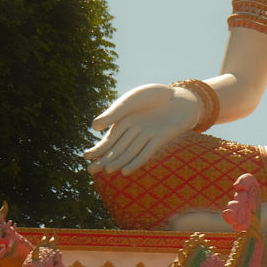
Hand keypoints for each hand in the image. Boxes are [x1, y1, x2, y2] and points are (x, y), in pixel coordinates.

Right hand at [84, 84, 200, 173]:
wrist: (180, 96)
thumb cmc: (154, 95)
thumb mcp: (131, 100)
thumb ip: (114, 113)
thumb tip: (94, 127)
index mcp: (124, 122)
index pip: (109, 140)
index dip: (98, 148)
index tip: (86, 157)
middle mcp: (134, 132)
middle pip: (117, 148)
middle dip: (104, 159)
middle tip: (90, 171)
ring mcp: (146, 136)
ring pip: (129, 152)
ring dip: (118, 162)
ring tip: (107, 172)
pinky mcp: (160, 139)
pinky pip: (146, 153)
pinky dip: (136, 162)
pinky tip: (126, 171)